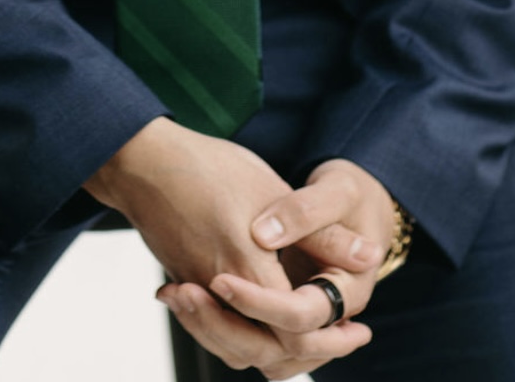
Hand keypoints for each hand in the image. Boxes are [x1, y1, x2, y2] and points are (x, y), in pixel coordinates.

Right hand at [87, 121, 371, 375]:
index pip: (294, 330)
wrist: (145, 161)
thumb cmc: (210, 168)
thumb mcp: (274, 191)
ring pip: (236, 347)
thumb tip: (370, 256)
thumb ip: (320, 235)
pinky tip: (264, 318)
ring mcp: (198, 292)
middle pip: (263, 352)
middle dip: (308, 353)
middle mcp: (220, 290)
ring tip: (310, 337)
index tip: (358, 330)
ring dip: (274, 348)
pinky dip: (243, 334)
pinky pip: (217, 329)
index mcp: (248, 267)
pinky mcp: (185, 286)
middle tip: (343, 340)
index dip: (330, 338)